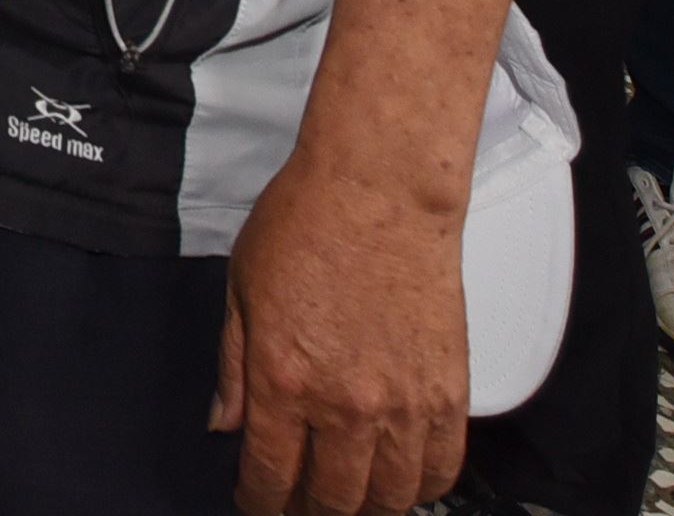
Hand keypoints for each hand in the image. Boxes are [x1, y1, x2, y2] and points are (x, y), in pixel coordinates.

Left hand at [209, 151, 470, 515]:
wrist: (379, 188)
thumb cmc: (307, 221)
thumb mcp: (240, 290)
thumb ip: (233, 367)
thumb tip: (224, 423)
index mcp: (284, 381)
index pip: (270, 475)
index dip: (261, 502)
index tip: (258, 503)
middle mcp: (345, 404)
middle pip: (332, 500)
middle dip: (310, 511)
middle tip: (301, 503)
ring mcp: (403, 404)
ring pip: (388, 498)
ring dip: (365, 507)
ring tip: (349, 498)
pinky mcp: (448, 393)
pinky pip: (441, 468)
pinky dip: (421, 487)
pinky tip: (402, 480)